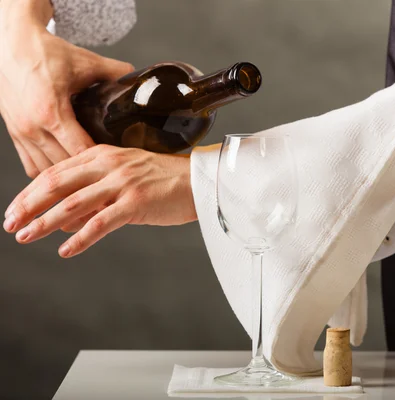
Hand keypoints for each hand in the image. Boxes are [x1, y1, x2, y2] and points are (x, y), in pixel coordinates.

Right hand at [0, 0, 133, 177]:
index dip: (104, 159)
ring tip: (91, 175)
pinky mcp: (15, 135)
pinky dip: (50, 171)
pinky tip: (68, 168)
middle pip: (66, 166)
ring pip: (47, 171)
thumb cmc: (45, 53)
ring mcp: (22, 133)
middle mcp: (33, 127)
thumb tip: (139, 81)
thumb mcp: (85, 62)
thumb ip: (116, 72)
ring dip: (69, 175)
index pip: (81, 150)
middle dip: (89, 171)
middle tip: (111, 173)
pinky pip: (32, 166)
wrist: (10, 45)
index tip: (121, 162)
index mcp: (52, 112)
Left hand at [3, 145, 197, 257]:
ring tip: (27, 236)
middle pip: (57, 184)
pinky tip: (66, 250)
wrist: (199, 181)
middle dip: (29, 205)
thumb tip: (63, 220)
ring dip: (45, 222)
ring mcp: (122, 183)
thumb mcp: (125, 176)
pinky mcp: (136, 202)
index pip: (57, 171)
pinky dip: (80, 238)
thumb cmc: (164, 181)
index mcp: (103, 155)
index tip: (15, 208)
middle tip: (10, 223)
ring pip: (73, 204)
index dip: (31, 191)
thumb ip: (95, 193)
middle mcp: (109, 166)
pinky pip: (101, 223)